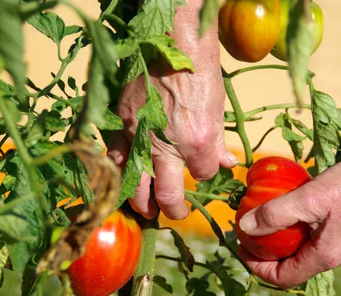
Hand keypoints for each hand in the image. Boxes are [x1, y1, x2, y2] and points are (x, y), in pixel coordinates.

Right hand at [108, 0, 237, 219]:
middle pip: (166, 193)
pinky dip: (118, 172)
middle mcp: (165, 144)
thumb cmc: (200, 68)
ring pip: (135, 183)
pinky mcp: (120, 121)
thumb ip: (219, 141)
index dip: (206, 173)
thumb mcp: (218, 107)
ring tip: (145, 210)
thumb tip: (227, 162)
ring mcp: (138, 134)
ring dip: (140, 202)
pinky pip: (114, 156)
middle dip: (172, 209)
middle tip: (172, 214)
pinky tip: (121, 179)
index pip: (203, 174)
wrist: (171, 37)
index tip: (206, 168)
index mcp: (196, 140)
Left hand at [237, 153, 340, 287]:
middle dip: (263, 254)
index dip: (255, 267)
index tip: (240, 246)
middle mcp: (331, 256)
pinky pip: (309, 238)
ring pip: (298, 252)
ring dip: (276, 241)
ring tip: (260, 220)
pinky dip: (291, 229)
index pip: (281, 278)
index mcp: (323, 257)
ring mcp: (337, 244)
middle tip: (245, 233)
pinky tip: (284, 208)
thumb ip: (274, 214)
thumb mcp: (308, 199)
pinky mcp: (340, 230)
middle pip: (288, 267)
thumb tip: (244, 228)